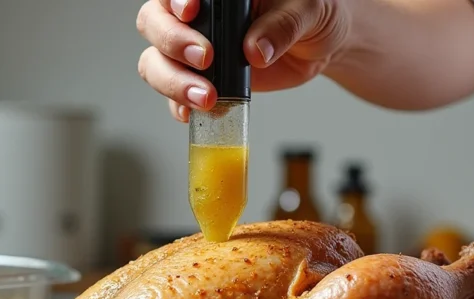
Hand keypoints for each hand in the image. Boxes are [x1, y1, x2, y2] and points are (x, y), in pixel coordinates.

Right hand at [136, 0, 351, 121]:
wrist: (319, 46)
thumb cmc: (312, 14)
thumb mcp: (308, 10)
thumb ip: (283, 25)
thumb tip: (256, 49)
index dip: (176, 0)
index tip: (192, 12)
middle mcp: (197, 17)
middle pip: (154, 23)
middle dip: (172, 43)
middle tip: (205, 59)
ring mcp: (192, 49)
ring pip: (156, 62)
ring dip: (173, 82)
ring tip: (206, 96)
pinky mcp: (200, 79)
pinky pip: (172, 95)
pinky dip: (179, 105)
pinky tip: (195, 111)